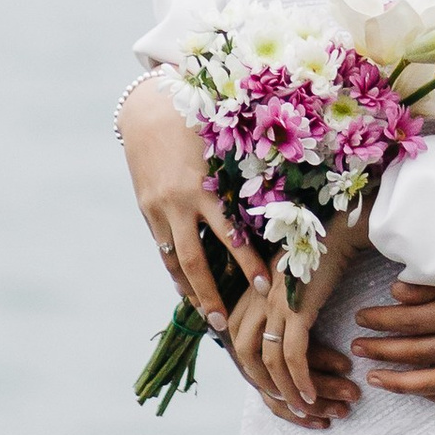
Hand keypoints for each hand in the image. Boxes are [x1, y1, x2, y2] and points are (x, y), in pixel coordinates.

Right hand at [121, 77, 265, 331]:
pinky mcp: (147, 211)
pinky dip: (176, 272)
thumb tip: (290, 189)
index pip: (230, 235)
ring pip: (176, 262)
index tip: (264, 288)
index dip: (247, 264)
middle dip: (212, 295)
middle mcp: (179, 203)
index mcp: (204, 186)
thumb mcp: (224, 142)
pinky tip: (187, 291)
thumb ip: (248, 170)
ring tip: (207, 319)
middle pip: (196, 262)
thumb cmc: (196, 118)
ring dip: (191, 293)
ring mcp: (159, 210)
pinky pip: (164, 249)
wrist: (145, 109)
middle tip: (225, 325)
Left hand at [236, 207, 367, 426]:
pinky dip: (301, 380)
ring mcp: (274, 303)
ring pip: (270, 360)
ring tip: (302, 408)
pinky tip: (312, 395)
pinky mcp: (296, 308)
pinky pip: (294, 355)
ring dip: (285, 390)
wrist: (338, 228)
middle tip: (282, 403)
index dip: (249, 366)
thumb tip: (275, 329)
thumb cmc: (317, 253)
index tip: (267, 386)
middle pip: (243, 352)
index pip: (236, 338)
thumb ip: (273, 299)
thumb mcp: (285, 278)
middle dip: (261, 383)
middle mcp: (256, 298)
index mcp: (249, 290)